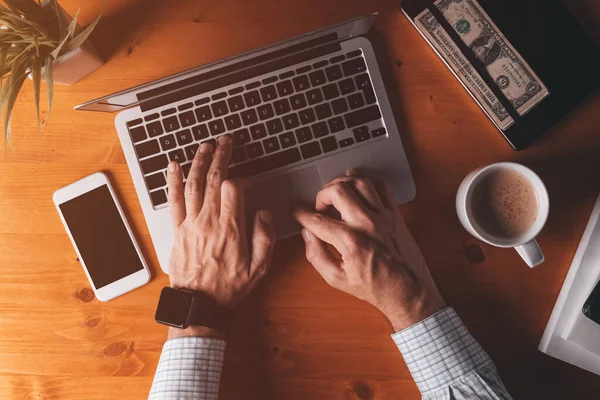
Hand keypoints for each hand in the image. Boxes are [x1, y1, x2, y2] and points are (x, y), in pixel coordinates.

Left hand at [165, 135, 275, 335]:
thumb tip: (263, 213)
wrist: (199, 304)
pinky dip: (172, 181)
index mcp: (230, 228)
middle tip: (224, 141)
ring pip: (192, 184)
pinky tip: (173, 165)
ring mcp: (189, 224)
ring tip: (204, 146)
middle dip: (220, 157)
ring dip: (198, 162)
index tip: (247, 183)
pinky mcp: (177, 230)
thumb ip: (264, 237)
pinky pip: (173, 200)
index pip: (232, 189)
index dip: (241, 179)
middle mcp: (208, 221)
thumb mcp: (259, 268)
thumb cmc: (229, 287)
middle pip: (212, 179)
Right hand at [293, 171, 445, 331]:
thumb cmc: (374, 288)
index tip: (297, 211)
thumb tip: (307, 234)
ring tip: (337, 195)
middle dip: (322, 194)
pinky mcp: (395, 215)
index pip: (318, 220)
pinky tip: (358, 190)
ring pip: (360, 182)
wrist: (409, 292)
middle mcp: (367, 224)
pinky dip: (367, 183)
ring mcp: (384, 217)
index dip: (302, 214)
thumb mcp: (337, 279)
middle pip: (338, 190)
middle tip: (320, 206)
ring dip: (343, 183)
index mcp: (350, 242)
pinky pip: (381, 187)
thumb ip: (316, 255)